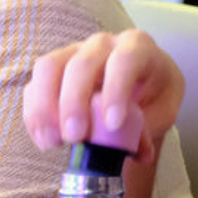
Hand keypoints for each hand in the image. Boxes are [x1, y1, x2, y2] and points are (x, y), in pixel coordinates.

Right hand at [22, 30, 183, 162]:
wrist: (140, 84)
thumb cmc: (153, 94)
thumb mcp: (163, 110)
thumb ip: (148, 127)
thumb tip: (137, 152)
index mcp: (137, 47)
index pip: (125, 60)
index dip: (116, 90)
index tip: (113, 124)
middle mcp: (102, 44)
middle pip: (81, 63)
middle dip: (74, 102)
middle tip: (75, 137)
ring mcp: (73, 53)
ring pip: (49, 67)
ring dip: (45, 106)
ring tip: (53, 142)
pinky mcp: (53, 70)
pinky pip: (34, 85)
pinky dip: (35, 114)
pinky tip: (44, 140)